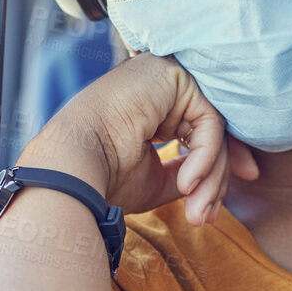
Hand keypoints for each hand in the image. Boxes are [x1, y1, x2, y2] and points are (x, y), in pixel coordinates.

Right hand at [20, 53, 259, 226]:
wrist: (74, 166)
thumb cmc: (105, 176)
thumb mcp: (156, 178)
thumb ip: (186, 170)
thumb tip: (213, 182)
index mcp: (150, 106)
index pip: (196, 131)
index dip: (214, 167)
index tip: (214, 206)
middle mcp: (158, 87)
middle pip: (207, 130)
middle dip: (217, 176)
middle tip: (210, 214)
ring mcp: (164, 76)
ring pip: (211, 128)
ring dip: (210, 176)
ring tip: (196, 209)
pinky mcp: (173, 75)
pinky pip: (208, 120)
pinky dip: (205, 157)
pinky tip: (186, 183)